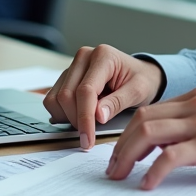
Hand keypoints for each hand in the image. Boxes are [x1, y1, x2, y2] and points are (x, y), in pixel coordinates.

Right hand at [42, 44, 162, 150]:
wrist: (141, 74)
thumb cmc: (142, 80)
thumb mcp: (138, 91)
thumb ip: (118, 102)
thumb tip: (98, 116)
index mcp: (103, 56)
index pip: (85, 91)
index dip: (85, 118)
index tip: (88, 139)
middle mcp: (84, 57)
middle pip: (66, 95)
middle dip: (76, 120)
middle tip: (89, 136)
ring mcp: (73, 66)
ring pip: (55, 99)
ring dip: (67, 118)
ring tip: (88, 123)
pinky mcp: (66, 77)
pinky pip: (53, 99)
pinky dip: (62, 114)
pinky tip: (79, 117)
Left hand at [107, 86, 195, 189]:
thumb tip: (168, 146)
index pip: (151, 110)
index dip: (129, 133)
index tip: (121, 153)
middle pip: (142, 120)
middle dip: (121, 145)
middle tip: (113, 169)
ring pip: (148, 133)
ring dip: (127, 156)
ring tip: (120, 176)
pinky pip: (170, 156)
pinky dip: (153, 172)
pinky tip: (147, 185)